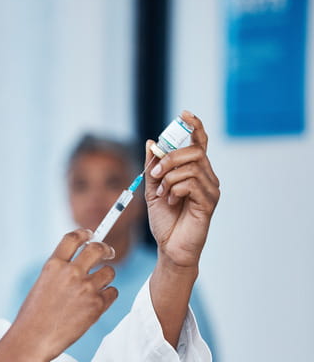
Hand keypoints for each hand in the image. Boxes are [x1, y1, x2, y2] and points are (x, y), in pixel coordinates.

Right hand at [0, 229, 117, 361]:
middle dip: (105, 249)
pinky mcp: (97, 305)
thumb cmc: (34, 315)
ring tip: (97, 287)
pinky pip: (112, 292)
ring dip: (106, 277)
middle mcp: (70, 272)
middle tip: (108, 253)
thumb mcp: (42, 284)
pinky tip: (96, 304)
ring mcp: (85, 288)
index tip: (90, 234)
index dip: (85, 233)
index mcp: (53, 265)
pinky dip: (107, 296)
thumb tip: (80, 262)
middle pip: (97, 248)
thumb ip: (60, 271)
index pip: (73, 237)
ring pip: (110, 271)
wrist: (33, 339)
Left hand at [145, 111, 219, 268]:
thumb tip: (151, 142)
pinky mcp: (209, 203)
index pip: (199, 143)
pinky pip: (192, 184)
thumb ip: (152, 167)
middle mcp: (207, 177)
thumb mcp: (152, 189)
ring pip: (191, 167)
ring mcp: (210, 190)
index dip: (195, 126)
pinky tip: (172, 201)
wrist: (170, 247)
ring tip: (162, 194)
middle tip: (155, 174)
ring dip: (169, 178)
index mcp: (194, 172)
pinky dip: (176, 189)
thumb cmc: (165, 220)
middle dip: (170, 158)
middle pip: (194, 151)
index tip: (185, 114)